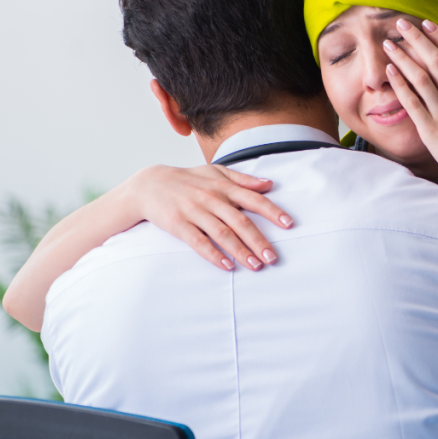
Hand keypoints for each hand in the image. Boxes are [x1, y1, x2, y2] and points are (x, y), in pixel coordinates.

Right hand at [125, 165, 293, 270]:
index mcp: (223, 186)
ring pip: (222, 234)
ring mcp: (194, 212)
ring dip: (240, 251)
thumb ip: (243, 180)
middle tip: (273, 257)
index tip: (288, 224)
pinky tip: (227, 266)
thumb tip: (269, 184)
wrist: (148, 184)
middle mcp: (211, 198)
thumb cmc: (188, 180)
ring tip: (256, 266)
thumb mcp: (215, 172)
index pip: (253, 199)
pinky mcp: (178, 225)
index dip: (272, 212)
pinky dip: (213, 254)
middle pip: (240, 221)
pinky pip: (198, 242)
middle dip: (258, 240)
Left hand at [382, 18, 437, 197]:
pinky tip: (389, 71)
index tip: (427, 24)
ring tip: (388, 43)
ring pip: (421, 77)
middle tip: (401, 23)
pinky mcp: (431, 130)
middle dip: (417, 38)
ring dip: (403, 57)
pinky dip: (400, 84)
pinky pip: (413, 102)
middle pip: (436, 60)